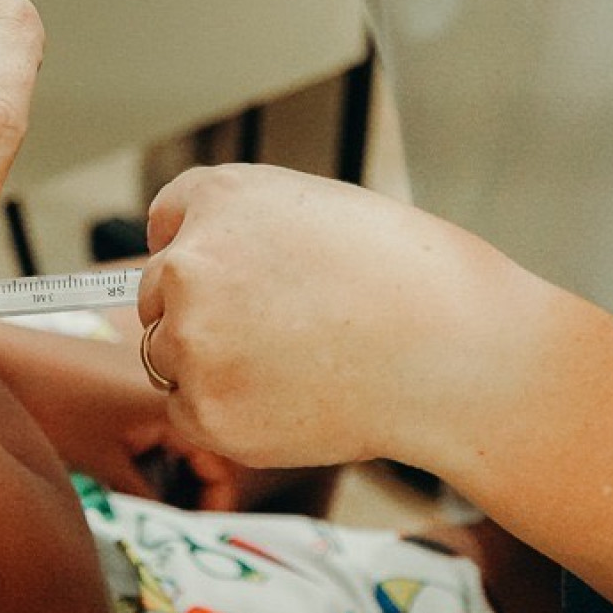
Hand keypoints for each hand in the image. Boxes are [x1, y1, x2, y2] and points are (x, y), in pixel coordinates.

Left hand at [0, 320, 243, 510]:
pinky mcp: (132, 377)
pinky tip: (138, 473)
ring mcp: (154, 378)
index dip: (217, 503)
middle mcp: (175, 383)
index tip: (203, 534)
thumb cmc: (52, 408)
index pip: (224, 460)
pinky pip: (164, 418)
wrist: (4, 361)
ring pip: (187, 432)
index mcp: (176, 402)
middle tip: (181, 524)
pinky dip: (159, 447)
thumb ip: (149, 496)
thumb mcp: (105, 463)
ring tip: (157, 504)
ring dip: (179, 468)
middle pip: (210, 445)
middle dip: (201, 487)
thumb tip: (177, 524)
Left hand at [138, 164, 505, 470]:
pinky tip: (292, 400)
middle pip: (157, 294)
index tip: (235, 276)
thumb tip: (199, 263)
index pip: (167, 221)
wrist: (454, 352)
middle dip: (203, 311)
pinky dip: (227, 414)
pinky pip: (188, 413)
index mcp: (219, 197)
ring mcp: (192, 341)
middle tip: (282, 330)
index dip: (203, 250)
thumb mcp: (317, 211)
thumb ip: (246, 228)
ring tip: (297, 363)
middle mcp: (189, 263)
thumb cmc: (407, 278)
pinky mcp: (207, 410)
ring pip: (167, 356)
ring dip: (211, 365)